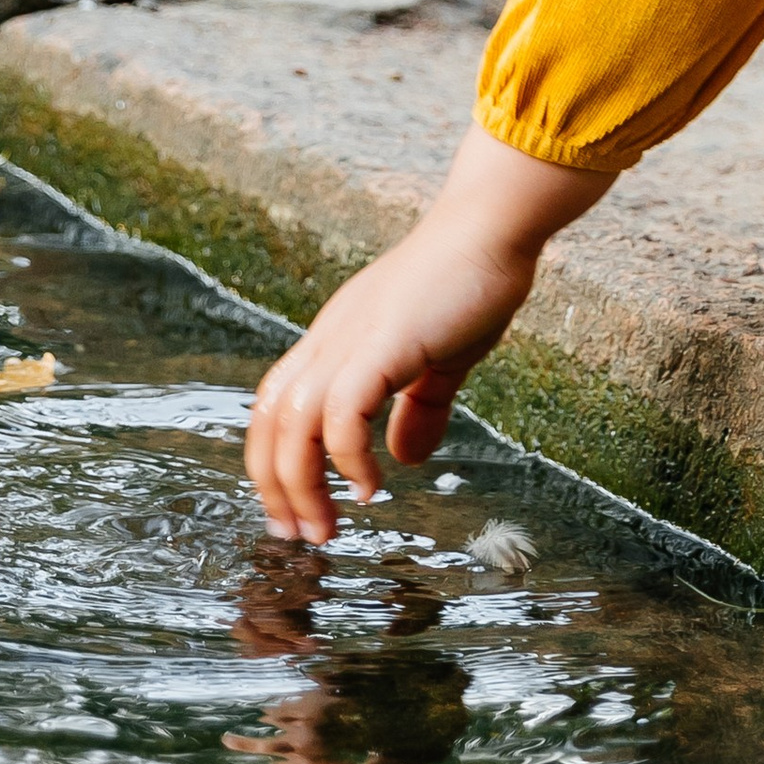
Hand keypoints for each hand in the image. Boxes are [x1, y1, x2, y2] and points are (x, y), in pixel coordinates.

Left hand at [244, 123, 609, 541]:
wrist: (492, 227)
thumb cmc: (471, 282)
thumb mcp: (441, 358)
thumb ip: (421, 406)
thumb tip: (406, 458)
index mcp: (336, 339)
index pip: (277, 405)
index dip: (275, 459)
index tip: (294, 507)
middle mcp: (329, 339)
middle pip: (270, 421)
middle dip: (276, 487)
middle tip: (299, 537)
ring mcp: (350, 339)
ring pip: (293, 424)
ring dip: (301, 485)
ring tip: (325, 528)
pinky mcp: (380, 343)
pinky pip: (342, 412)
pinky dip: (345, 457)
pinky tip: (370, 486)